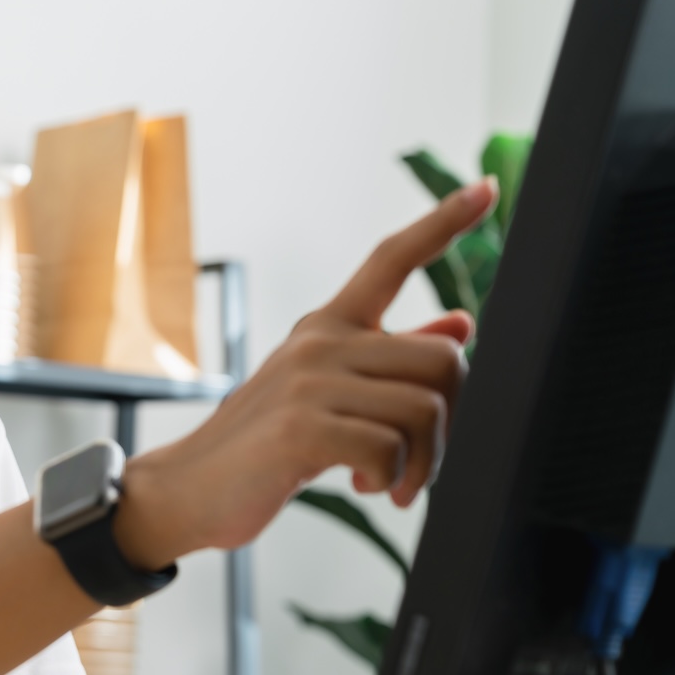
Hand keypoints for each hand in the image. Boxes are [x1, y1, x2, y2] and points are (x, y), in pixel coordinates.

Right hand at [112, 180, 496, 569]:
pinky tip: (364, 484)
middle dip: (452, 421)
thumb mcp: (329, 391)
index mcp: (328, 326)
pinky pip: (389, 448)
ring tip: (393, 481)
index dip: (442, 222)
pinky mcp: (300, 427)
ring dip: (424, 463)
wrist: (190, 486)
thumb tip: (461, 324)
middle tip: (422, 457)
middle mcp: (319, 341)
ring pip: (424, 408)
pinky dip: (391, 479)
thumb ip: (393, 358)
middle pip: (443, 358)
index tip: (485, 188)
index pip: (391, 259)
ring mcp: (307, 381)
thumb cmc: (265, 443)